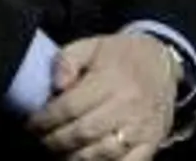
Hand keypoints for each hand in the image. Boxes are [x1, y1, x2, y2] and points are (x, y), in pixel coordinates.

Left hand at [29, 34, 176, 160]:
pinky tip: (88, 159)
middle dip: (53, 141)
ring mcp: (142, 126)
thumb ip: (67, 60)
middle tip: (43, 139)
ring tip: (61, 151)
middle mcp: (130, 104)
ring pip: (100, 154)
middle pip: (82, 134)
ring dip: (73, 157)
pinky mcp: (152, 141)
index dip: (44, 121)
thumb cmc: (120, 56)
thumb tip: (56, 86)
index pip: (69, 108)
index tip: (32, 124)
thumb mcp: (91, 46)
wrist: (162, 62)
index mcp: (112, 79)